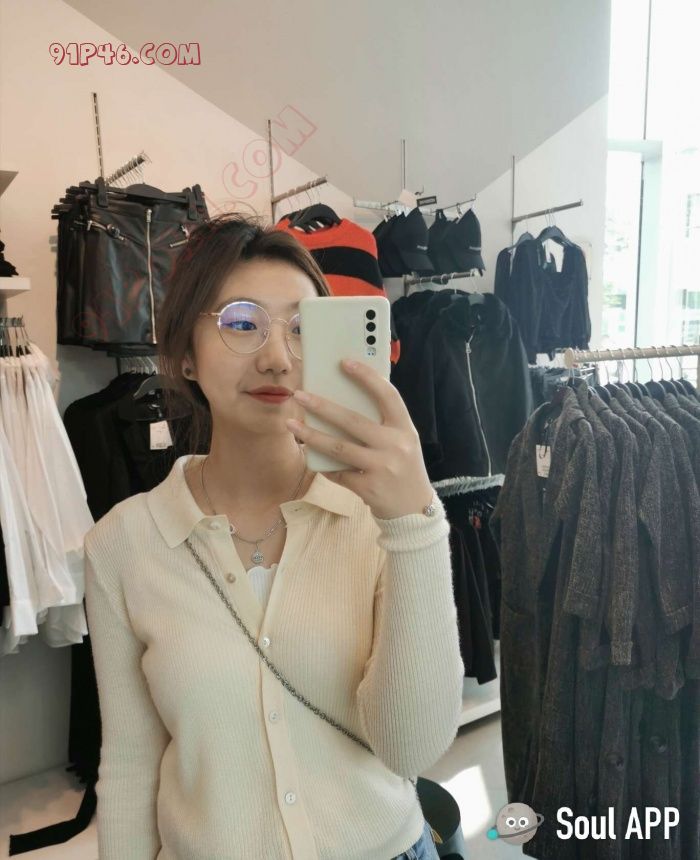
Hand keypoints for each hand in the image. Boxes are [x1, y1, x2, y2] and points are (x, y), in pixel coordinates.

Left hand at [285, 358, 434, 519]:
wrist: (414, 510)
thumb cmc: (403, 467)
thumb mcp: (402, 442)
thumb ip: (381, 423)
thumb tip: (342, 399)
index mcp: (405, 429)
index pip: (387, 395)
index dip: (367, 377)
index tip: (345, 362)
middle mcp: (395, 446)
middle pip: (352, 421)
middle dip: (322, 406)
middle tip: (299, 395)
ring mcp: (381, 468)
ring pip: (338, 447)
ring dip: (312, 435)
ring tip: (292, 424)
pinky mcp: (368, 488)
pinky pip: (337, 472)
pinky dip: (322, 464)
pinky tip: (309, 455)